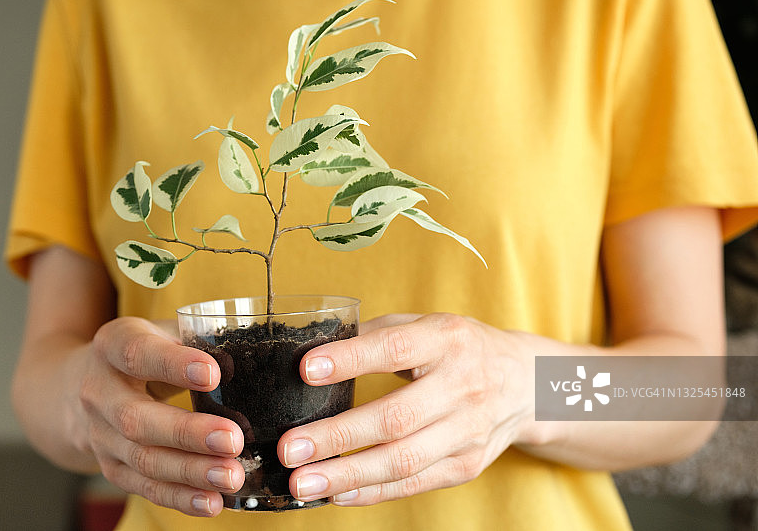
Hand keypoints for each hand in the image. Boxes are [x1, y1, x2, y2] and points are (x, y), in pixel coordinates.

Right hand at [79, 317, 245, 515]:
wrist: (81, 384)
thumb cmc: (146, 351)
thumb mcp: (163, 332)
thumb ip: (198, 340)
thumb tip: (246, 361)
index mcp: (113, 346)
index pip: (139, 354)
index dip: (174, 365)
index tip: (213, 374)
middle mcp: (99, 392)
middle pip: (136, 419)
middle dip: (187, 433)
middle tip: (232, 440)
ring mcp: (101, 435)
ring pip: (143, 460)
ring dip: (190, 472)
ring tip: (231, 476)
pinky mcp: (111, 467)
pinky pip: (145, 488)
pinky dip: (180, 498)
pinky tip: (212, 501)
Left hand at [277, 313, 531, 505]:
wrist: (528, 383)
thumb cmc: (463, 349)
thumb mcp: (429, 325)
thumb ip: (378, 335)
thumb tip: (316, 351)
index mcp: (448, 340)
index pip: (395, 349)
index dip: (351, 360)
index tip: (306, 370)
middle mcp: (462, 386)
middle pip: (396, 418)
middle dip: (338, 436)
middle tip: (290, 448)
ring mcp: (468, 431)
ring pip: (403, 461)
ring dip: (347, 475)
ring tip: (302, 483)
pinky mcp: (467, 465)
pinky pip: (414, 484)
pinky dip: (371, 492)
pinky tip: (335, 493)